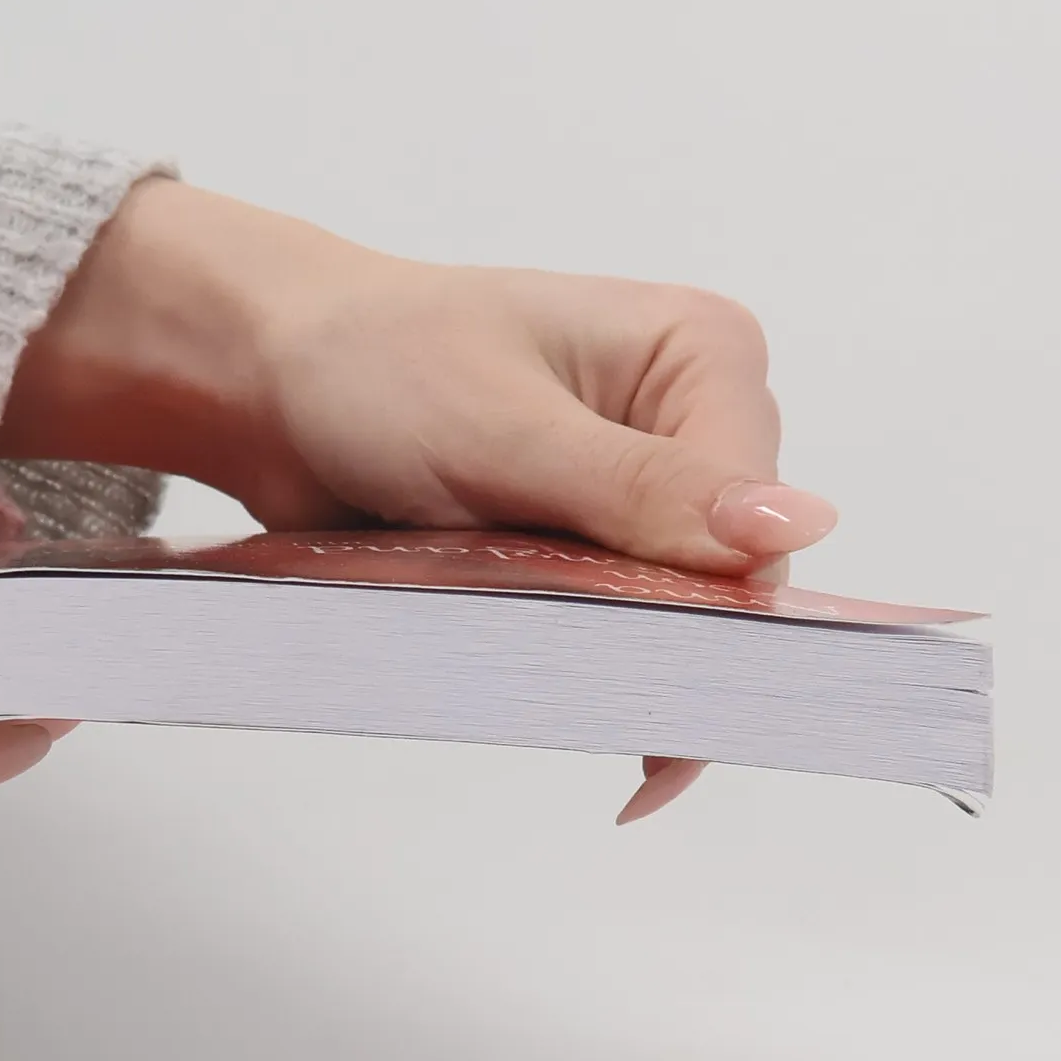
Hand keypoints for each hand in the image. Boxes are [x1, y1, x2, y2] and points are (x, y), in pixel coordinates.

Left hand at [0, 179, 837, 821]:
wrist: (269, 384)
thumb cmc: (372, 364)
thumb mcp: (505, 427)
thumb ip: (643, 488)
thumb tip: (792, 527)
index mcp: (702, 353)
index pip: (759, 517)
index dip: (716, 606)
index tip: (652, 681)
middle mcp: (689, 418)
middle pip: (727, 575)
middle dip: (665, 643)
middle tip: (588, 707)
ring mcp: (639, 489)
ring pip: (674, 614)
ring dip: (617, 658)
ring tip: (553, 694)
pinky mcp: (587, 541)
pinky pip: (616, 625)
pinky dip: (585, 662)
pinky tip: (567, 706)